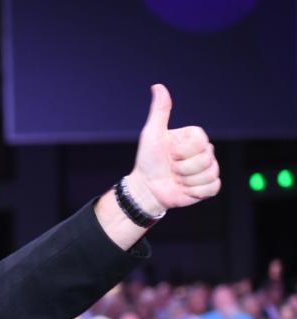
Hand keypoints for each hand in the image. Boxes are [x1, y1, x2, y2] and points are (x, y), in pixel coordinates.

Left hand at [126, 84, 219, 214]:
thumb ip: (160, 111)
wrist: (146, 188)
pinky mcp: (209, 186)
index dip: (182, 152)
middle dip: (183, 168)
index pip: (201, 142)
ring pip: (209, 174)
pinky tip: (184, 189)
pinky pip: (212, 187)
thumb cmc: (148, 160)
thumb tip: (158, 86)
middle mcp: (205, 151)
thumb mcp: (152, 134)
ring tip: (176, 179)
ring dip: (187, 181)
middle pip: (206, 159)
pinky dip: (194, 192)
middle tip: (171, 169)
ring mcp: (209, 169)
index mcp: (195, 137)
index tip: (169, 154)